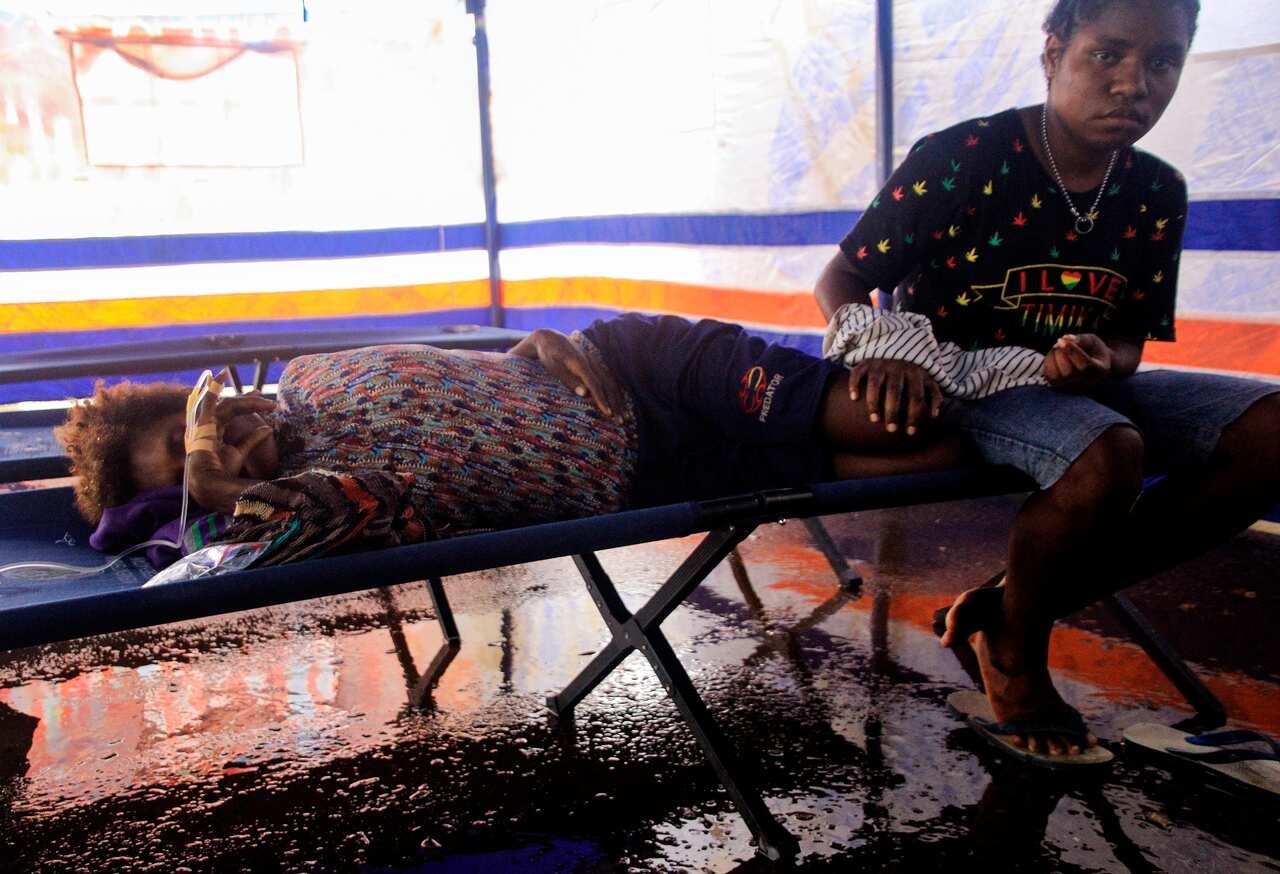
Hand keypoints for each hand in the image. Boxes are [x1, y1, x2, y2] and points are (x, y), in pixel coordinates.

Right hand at [187, 380, 276, 510]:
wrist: (211, 482)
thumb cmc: (221, 471)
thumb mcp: (240, 452)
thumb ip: (252, 439)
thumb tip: (268, 429)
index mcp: (213, 432)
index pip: (230, 412)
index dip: (246, 404)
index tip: (262, 401)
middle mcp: (206, 425)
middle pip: (230, 406)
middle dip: (248, 400)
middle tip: (267, 400)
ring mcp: (202, 422)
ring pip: (227, 404)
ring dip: (248, 402)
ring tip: (267, 403)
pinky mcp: (200, 421)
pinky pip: (208, 399)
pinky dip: (214, 385)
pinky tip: (222, 374)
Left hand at [510, 329, 624, 418]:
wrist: (550, 338)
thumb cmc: (549, 355)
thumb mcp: (553, 366)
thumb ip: (569, 379)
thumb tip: (585, 394)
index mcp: (581, 362)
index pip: (595, 383)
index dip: (602, 399)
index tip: (608, 413)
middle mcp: (591, 361)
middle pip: (608, 384)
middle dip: (616, 403)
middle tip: (621, 420)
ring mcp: (595, 362)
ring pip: (611, 382)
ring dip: (618, 399)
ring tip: (624, 415)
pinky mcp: (595, 364)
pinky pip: (609, 379)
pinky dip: (615, 392)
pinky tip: (619, 403)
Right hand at [847, 359, 942, 435]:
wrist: (896, 350)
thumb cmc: (912, 375)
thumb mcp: (927, 381)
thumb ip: (934, 397)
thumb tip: (933, 416)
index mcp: (914, 373)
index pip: (916, 396)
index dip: (914, 415)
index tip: (910, 432)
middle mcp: (897, 368)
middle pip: (894, 391)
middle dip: (893, 411)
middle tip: (891, 430)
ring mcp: (880, 365)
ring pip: (875, 383)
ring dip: (873, 402)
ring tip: (874, 420)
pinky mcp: (866, 363)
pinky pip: (857, 373)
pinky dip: (854, 384)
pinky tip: (854, 398)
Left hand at [1043, 333, 1111, 392]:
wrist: (1091, 365)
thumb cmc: (1093, 350)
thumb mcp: (1092, 341)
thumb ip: (1082, 339)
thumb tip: (1065, 339)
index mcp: (1100, 371)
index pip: (1085, 365)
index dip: (1072, 352)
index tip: (1063, 340)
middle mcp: (1086, 384)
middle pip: (1069, 372)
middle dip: (1061, 353)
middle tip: (1060, 341)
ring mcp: (1072, 388)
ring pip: (1057, 376)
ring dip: (1053, 357)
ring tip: (1057, 347)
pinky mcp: (1060, 387)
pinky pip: (1049, 376)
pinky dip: (1048, 362)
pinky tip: (1053, 354)